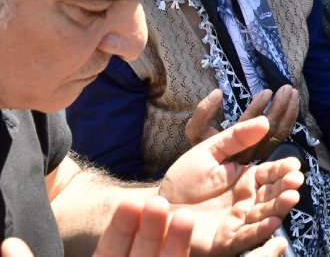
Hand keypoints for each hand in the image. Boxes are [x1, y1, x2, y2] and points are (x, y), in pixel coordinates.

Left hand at [2, 199, 197, 256]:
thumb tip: (7, 242)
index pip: (112, 247)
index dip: (123, 226)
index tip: (134, 202)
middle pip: (141, 251)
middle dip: (150, 227)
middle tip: (157, 202)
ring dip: (172, 241)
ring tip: (182, 216)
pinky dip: (179, 253)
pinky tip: (188, 237)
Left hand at [159, 116, 303, 255]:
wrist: (155, 208)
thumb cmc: (182, 180)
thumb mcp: (208, 152)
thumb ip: (235, 138)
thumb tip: (263, 121)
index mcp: (244, 179)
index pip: (269, 173)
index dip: (282, 169)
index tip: (294, 164)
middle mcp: (246, 201)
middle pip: (271, 194)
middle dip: (285, 187)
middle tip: (296, 180)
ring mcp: (237, 221)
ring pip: (263, 215)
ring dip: (279, 207)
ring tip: (291, 197)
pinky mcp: (226, 240)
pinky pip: (246, 237)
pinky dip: (260, 231)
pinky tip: (273, 222)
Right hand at [186, 87, 299, 163]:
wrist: (206, 182)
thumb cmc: (199, 155)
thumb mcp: (196, 133)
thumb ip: (203, 114)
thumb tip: (217, 93)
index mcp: (230, 148)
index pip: (248, 126)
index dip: (258, 108)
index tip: (267, 92)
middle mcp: (248, 154)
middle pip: (269, 130)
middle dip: (280, 106)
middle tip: (286, 87)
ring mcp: (260, 155)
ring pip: (280, 134)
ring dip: (289, 111)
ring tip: (293, 92)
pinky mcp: (268, 153)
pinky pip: (283, 137)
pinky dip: (290, 119)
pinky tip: (294, 104)